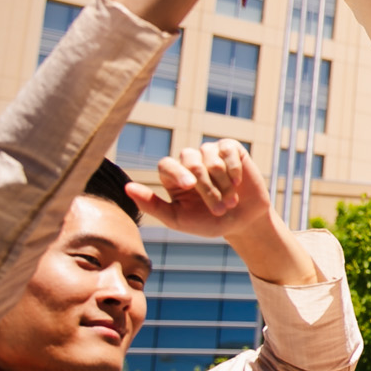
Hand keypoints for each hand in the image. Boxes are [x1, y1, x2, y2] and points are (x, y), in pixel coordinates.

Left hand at [128, 140, 321, 285]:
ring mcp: (210, 152)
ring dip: (223, 184)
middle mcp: (190, 161)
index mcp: (173, 176)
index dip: (177, 172)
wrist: (243, 222)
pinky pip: (228, 150)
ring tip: (231, 201)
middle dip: (207, 187)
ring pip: (210, 158)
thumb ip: (152, 205)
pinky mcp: (231, 148)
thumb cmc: (208, 222)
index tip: (190, 186)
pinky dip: (233, 169)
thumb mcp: (178, 219)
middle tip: (220, 209)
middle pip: (190, 161)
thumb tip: (127, 188)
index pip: (166, 164)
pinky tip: (238, 183)